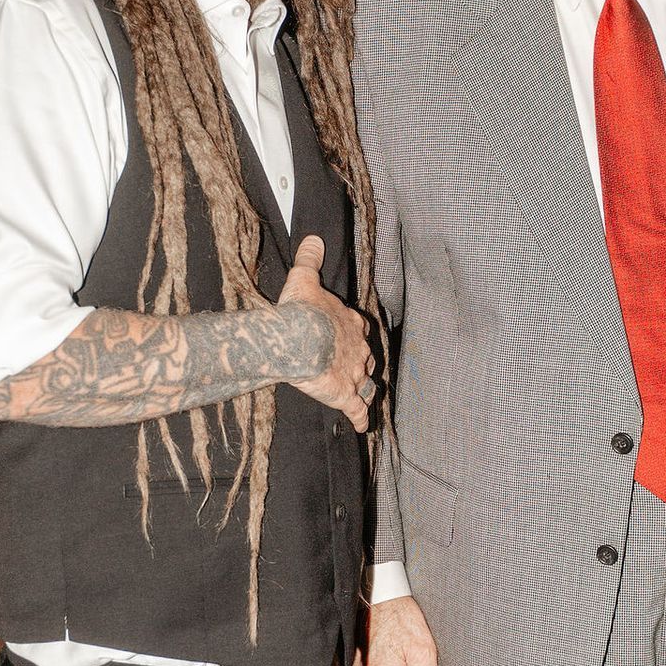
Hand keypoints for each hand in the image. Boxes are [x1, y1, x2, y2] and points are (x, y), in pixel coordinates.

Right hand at [278, 234, 373, 431]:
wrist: (298, 337)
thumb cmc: (301, 309)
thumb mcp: (304, 278)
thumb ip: (310, 259)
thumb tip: (313, 239)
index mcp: (351, 322)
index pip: (359, 327)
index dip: (354, 332)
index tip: (350, 334)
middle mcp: (358, 348)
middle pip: (366, 356)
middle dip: (362, 360)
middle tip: (355, 365)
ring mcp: (354, 372)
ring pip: (367, 383)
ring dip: (365, 388)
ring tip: (364, 395)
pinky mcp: (345, 394)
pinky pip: (358, 409)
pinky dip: (361, 418)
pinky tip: (362, 426)